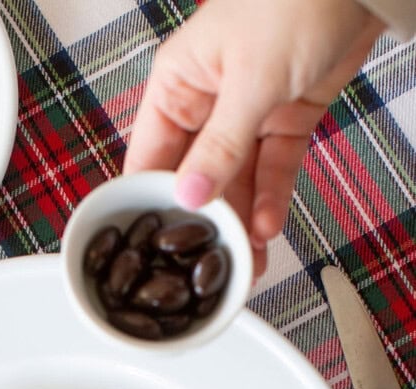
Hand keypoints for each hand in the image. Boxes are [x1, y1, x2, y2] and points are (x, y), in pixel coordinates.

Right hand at [124, 0, 383, 275]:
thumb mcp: (251, 80)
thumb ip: (221, 146)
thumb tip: (190, 197)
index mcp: (177, 86)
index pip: (149, 158)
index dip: (152, 204)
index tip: (157, 249)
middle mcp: (205, 104)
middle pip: (196, 179)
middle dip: (204, 224)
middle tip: (209, 265)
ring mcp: (245, 115)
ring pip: (236, 182)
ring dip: (241, 222)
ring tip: (246, 262)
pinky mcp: (283, 121)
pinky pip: (272, 170)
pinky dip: (271, 198)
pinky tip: (266, 226)